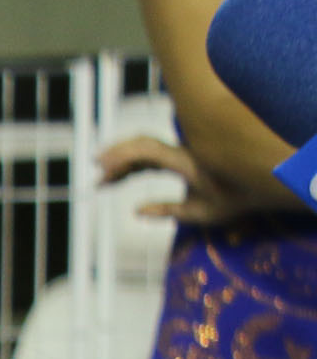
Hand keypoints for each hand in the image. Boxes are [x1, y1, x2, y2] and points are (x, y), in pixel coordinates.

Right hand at [99, 134, 242, 227]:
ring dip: (123, 162)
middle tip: (96, 172)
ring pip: (146, 150)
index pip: (147, 151)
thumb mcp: (202, 213)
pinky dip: (134, 165)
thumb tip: (137, 210)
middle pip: (143, 145)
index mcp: (185, 161)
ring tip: (103, 180)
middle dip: (117, 156)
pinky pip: (153, 156)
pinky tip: (121, 178)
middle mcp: (183, 152)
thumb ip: (168, 210)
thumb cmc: (235, 198)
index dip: (122, 156)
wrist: (262, 182)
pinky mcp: (183, 158)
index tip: (102, 168)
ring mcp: (183, 153)